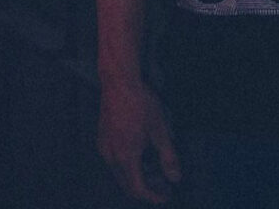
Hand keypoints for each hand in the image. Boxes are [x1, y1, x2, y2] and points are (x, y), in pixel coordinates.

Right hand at [98, 79, 180, 203]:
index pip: (138, 188)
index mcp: (126, 158)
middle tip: (164, 184)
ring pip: (120, 172)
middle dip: (147, 187)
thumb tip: (176, 179)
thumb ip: (168, 157)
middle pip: (128, 183)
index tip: (167, 196)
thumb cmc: (142, 104)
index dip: (153, 196)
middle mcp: (111, 157)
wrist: (119, 82)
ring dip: (138, 175)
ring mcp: (104, 147)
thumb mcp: (161, 130)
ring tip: (156, 167)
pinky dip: (129, 164)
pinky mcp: (102, 137)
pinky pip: (115, 160)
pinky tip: (142, 153)